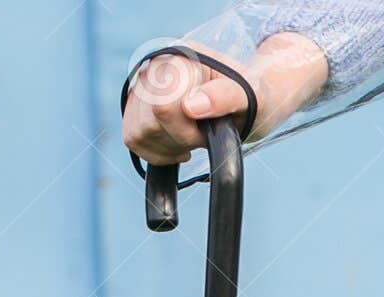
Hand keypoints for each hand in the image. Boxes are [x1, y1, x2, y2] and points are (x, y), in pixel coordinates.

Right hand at [122, 32, 328, 164]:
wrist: (246, 98)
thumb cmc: (251, 96)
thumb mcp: (249, 96)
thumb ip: (223, 97)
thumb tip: (190, 106)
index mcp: (180, 58)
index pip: (163, 108)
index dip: (185, 132)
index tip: (207, 132)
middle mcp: (154, 67)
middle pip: (147, 125)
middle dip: (179, 141)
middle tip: (202, 136)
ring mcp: (142, 86)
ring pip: (136, 134)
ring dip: (168, 147)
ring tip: (192, 138)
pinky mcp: (137, 105)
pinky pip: (133, 139)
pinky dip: (157, 151)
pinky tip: (178, 143)